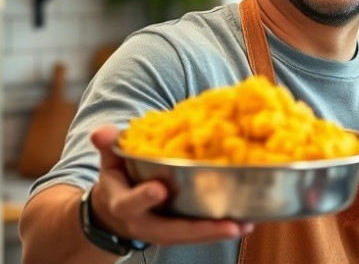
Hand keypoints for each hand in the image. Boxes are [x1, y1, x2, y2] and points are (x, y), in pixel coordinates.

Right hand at [88, 124, 254, 245]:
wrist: (113, 211)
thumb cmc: (119, 178)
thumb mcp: (110, 160)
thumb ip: (110, 145)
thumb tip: (102, 133)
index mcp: (123, 203)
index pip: (130, 202)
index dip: (143, 197)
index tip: (160, 188)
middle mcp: (145, 222)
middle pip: (170, 230)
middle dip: (199, 229)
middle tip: (228, 224)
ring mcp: (164, 231)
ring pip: (190, 236)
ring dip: (217, 231)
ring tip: (244, 224)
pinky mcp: (180, 232)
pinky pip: (200, 233)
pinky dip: (221, 228)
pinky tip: (246, 221)